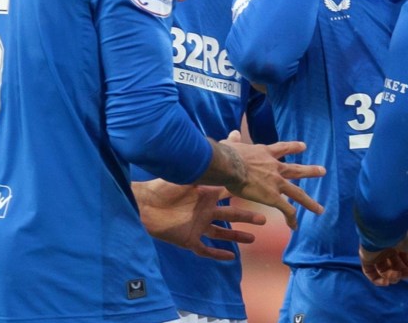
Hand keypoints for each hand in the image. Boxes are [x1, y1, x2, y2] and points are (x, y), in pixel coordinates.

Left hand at [133, 179, 265, 260]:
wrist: (143, 205)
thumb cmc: (163, 187)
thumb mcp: (188, 177)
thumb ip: (205, 168)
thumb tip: (218, 151)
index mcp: (206, 195)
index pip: (227, 194)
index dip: (242, 194)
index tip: (259, 190)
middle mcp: (205, 211)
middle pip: (230, 215)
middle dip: (247, 217)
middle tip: (264, 219)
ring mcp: (198, 226)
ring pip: (222, 233)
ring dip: (237, 236)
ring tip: (253, 238)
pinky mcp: (189, 240)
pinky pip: (205, 250)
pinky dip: (217, 254)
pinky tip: (230, 257)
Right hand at [219, 131, 325, 229]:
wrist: (230, 165)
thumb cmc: (227, 154)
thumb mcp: (231, 144)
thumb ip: (233, 140)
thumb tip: (232, 133)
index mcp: (265, 153)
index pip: (283, 148)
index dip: (293, 147)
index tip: (303, 146)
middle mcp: (275, 167)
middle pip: (296, 170)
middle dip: (310, 171)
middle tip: (323, 171)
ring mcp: (276, 183)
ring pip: (297, 193)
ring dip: (309, 202)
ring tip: (320, 209)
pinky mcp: (273, 197)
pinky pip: (286, 209)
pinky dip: (291, 219)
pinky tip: (294, 227)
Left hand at [359, 228, 407, 285]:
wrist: (384, 230)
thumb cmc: (402, 235)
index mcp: (399, 243)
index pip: (405, 259)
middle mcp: (387, 248)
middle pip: (395, 266)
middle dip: (403, 273)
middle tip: (407, 275)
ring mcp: (376, 253)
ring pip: (384, 271)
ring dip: (392, 277)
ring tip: (396, 276)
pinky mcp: (366, 258)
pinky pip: (370, 273)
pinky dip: (377, 280)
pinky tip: (386, 282)